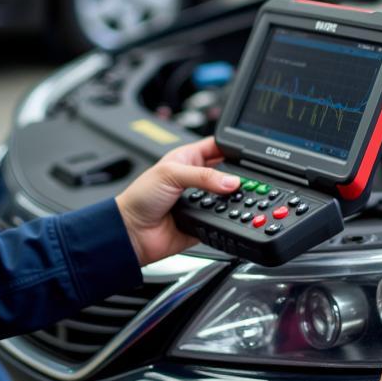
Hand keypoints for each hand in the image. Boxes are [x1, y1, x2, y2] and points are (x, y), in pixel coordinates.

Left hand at [116, 137, 239, 266]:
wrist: (131, 233)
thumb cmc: (140, 198)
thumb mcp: (170, 175)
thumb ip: (203, 176)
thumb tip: (231, 181)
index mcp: (187, 159)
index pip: (217, 147)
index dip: (232, 148)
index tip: (248, 154)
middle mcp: (196, 179)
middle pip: (227, 173)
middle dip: (238, 175)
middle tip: (250, 178)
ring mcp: (201, 201)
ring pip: (227, 197)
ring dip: (234, 198)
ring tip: (243, 196)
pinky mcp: (204, 221)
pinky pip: (223, 219)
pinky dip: (229, 219)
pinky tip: (234, 215)